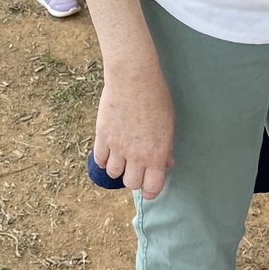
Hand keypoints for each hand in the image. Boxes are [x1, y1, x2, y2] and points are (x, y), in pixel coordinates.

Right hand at [93, 73, 173, 198]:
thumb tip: (166, 162)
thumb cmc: (156, 97)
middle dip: (134, 178)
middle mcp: (136, 155)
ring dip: (118, 168)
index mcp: (156, 154)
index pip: (152, 187)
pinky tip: (108, 151)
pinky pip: (100, 158)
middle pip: (131, 183)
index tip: (149, 187)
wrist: (133, 78)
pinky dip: (104, 159)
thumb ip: (165, 147)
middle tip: (135, 168)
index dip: (150, 191)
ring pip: (114, 173)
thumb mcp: (168, 124)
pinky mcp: (102, 135)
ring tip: (121, 158)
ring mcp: (117, 146)